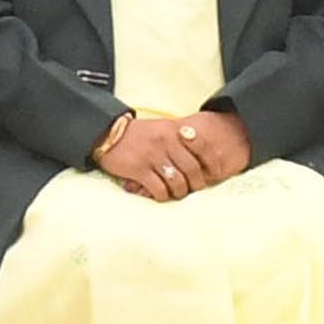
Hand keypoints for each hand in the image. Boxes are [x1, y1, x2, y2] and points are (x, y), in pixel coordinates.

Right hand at [96, 112, 236, 198]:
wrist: (109, 133)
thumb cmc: (140, 134)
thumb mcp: (163, 128)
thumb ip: (182, 138)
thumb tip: (203, 155)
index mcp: (175, 131)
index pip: (204, 148)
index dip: (213, 165)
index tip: (215, 175)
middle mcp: (166, 142)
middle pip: (193, 170)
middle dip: (196, 185)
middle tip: (192, 189)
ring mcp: (152, 156)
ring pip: (178, 182)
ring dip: (179, 192)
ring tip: (176, 193)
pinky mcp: (139, 169)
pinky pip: (158, 189)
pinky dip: (162, 196)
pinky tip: (160, 194)